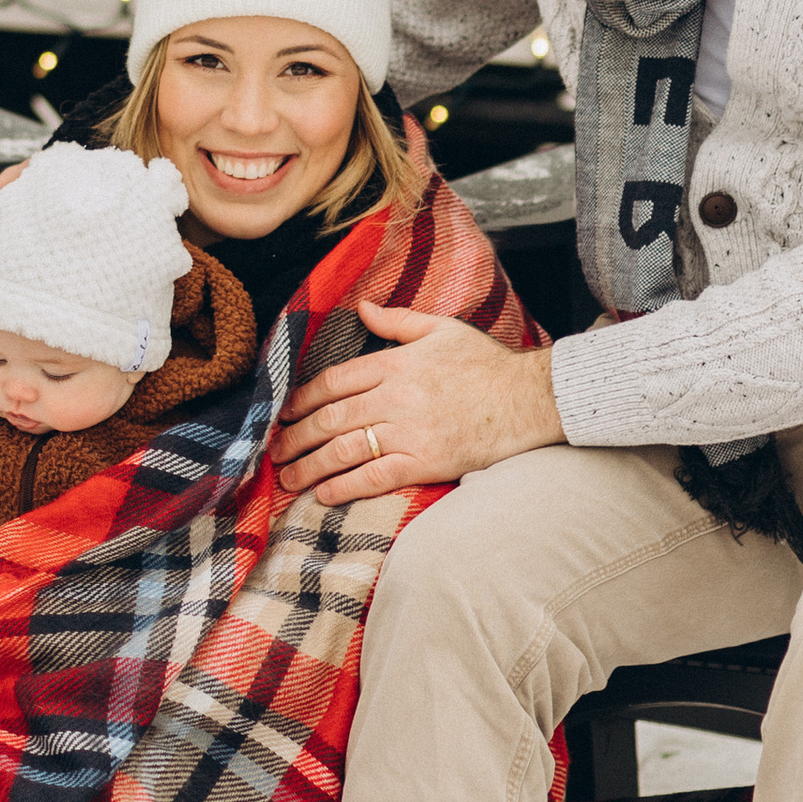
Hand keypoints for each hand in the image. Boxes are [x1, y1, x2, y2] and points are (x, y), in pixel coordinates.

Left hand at [274, 306, 564, 505]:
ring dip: (310, 466)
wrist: (528, 399)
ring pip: (344, 450)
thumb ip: (397, 321)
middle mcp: (395, 398)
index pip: (333, 382)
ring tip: (287, 478)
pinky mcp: (424, 462)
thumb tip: (361, 307)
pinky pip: (374, 477)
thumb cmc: (487, 364)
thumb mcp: (441, 329)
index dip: (302, 400)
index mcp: (395, 364)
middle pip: (330, 419)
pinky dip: (343, 486)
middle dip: (296, 437)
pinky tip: (323, 494)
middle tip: (274, 451)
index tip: (285, 414)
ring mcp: (408, 432)